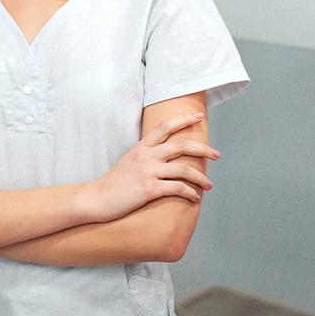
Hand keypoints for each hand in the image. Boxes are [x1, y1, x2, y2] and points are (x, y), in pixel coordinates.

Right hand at [82, 112, 217, 222]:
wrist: (96, 198)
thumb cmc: (114, 183)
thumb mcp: (129, 161)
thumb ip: (146, 155)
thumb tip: (164, 155)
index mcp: (141, 147)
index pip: (166, 126)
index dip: (184, 120)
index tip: (199, 117)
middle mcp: (146, 156)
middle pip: (181, 145)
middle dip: (203, 149)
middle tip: (217, 154)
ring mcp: (148, 172)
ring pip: (184, 169)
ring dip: (200, 177)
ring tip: (208, 185)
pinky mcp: (149, 189)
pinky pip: (177, 188)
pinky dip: (190, 193)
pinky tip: (194, 198)